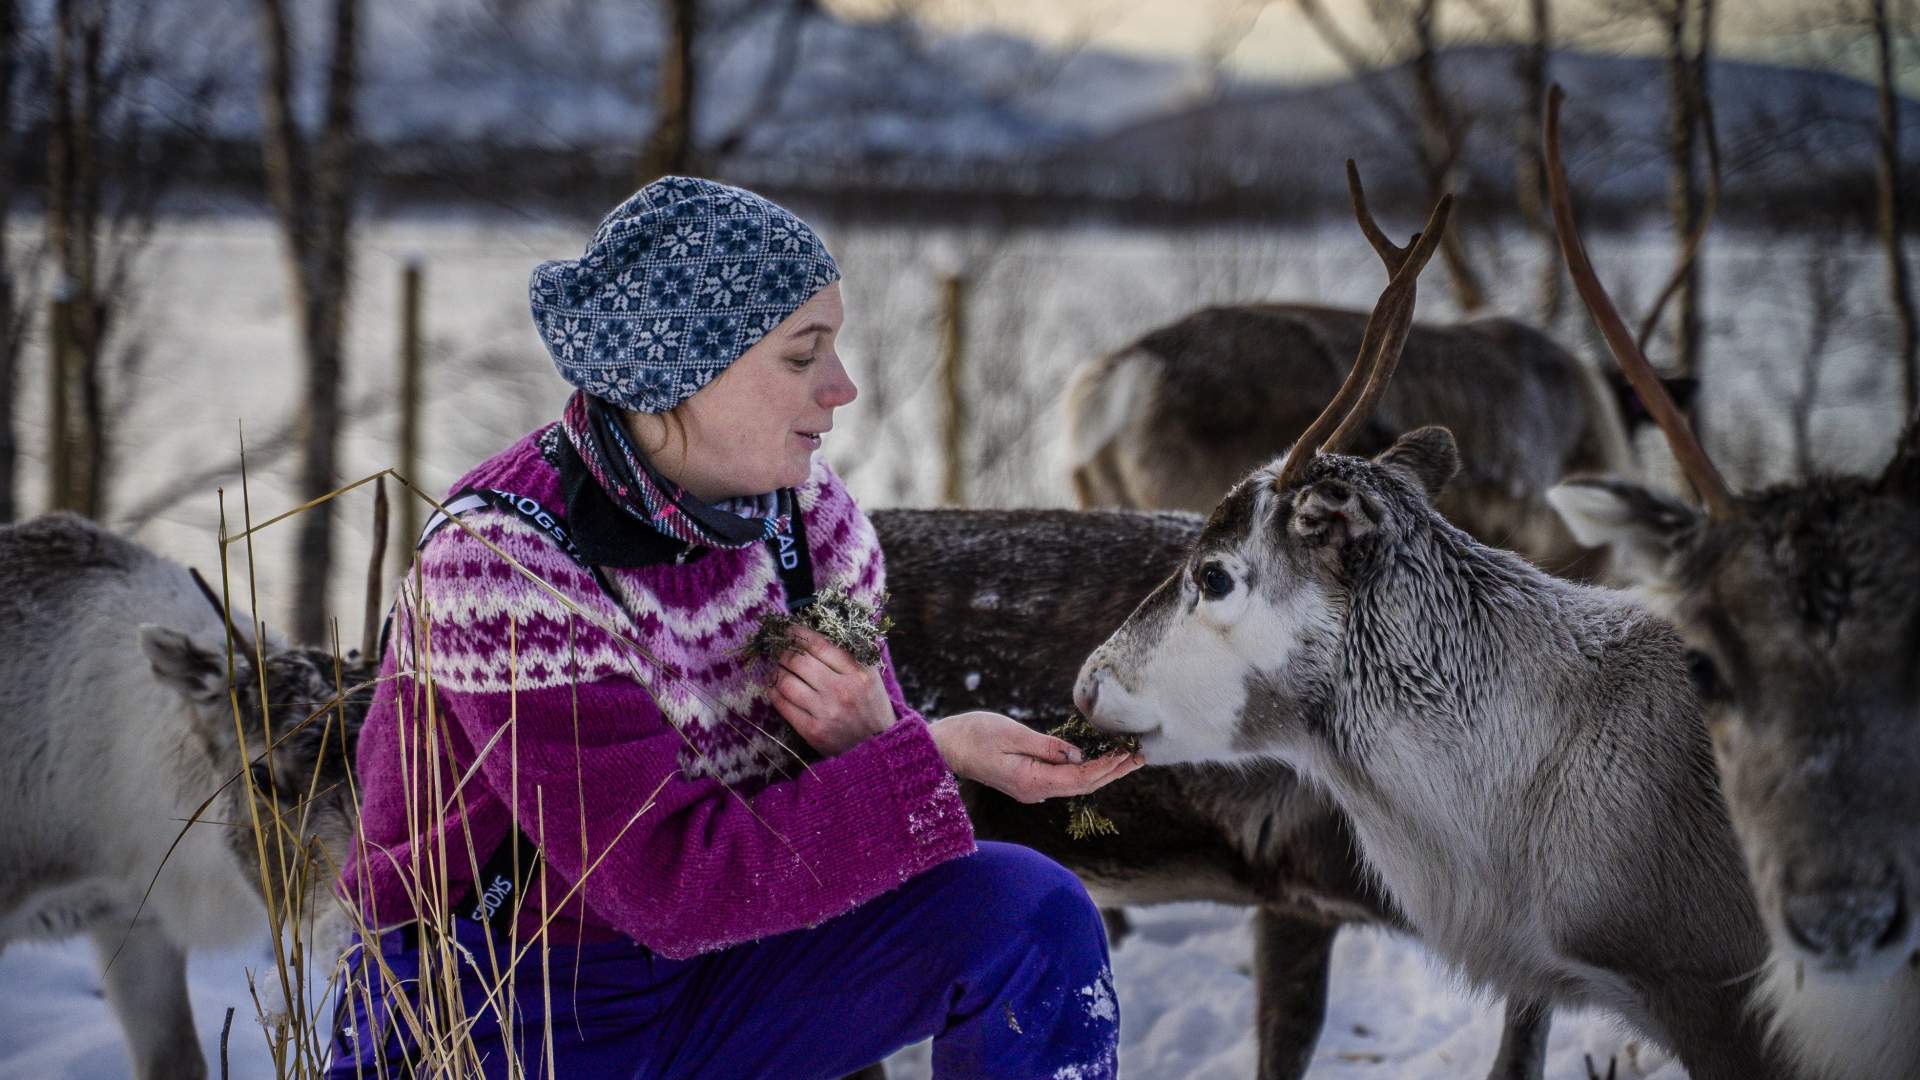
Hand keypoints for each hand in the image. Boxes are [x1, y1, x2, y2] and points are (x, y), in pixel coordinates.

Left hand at [771, 625, 896, 756]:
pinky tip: (775, 687)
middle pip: (799, 662)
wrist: (878, 746)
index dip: (799, 634)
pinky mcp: (813, 731)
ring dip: (776, 672)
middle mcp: (842, 691)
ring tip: (778, 669)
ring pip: (787, 682)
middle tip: (781, 650)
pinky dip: (774, 692)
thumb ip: (849, 652)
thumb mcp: (870, 674)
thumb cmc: (871, 704)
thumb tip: (815, 631)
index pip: (820, 645)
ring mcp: (827, 712)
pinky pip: (783, 706)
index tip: (790, 630)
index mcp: (859, 673)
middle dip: (784, 652)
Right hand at [929, 711, 1145, 803]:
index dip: (1107, 767)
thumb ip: (1048, 746)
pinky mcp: (1026, 781)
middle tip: (1140, 756)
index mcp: (1032, 782)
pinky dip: (1084, 769)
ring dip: (1101, 771)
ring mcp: (1030, 789)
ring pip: (1074, 783)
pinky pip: (1062, 779)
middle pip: (1083, 785)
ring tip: (1126, 757)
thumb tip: (1079, 755)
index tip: (1128, 754)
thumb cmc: (974, 735)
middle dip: (1113, 771)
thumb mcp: (1013, 734)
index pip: (1080, 778)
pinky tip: (1097, 760)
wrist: (944, 747)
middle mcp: (1034, 792)